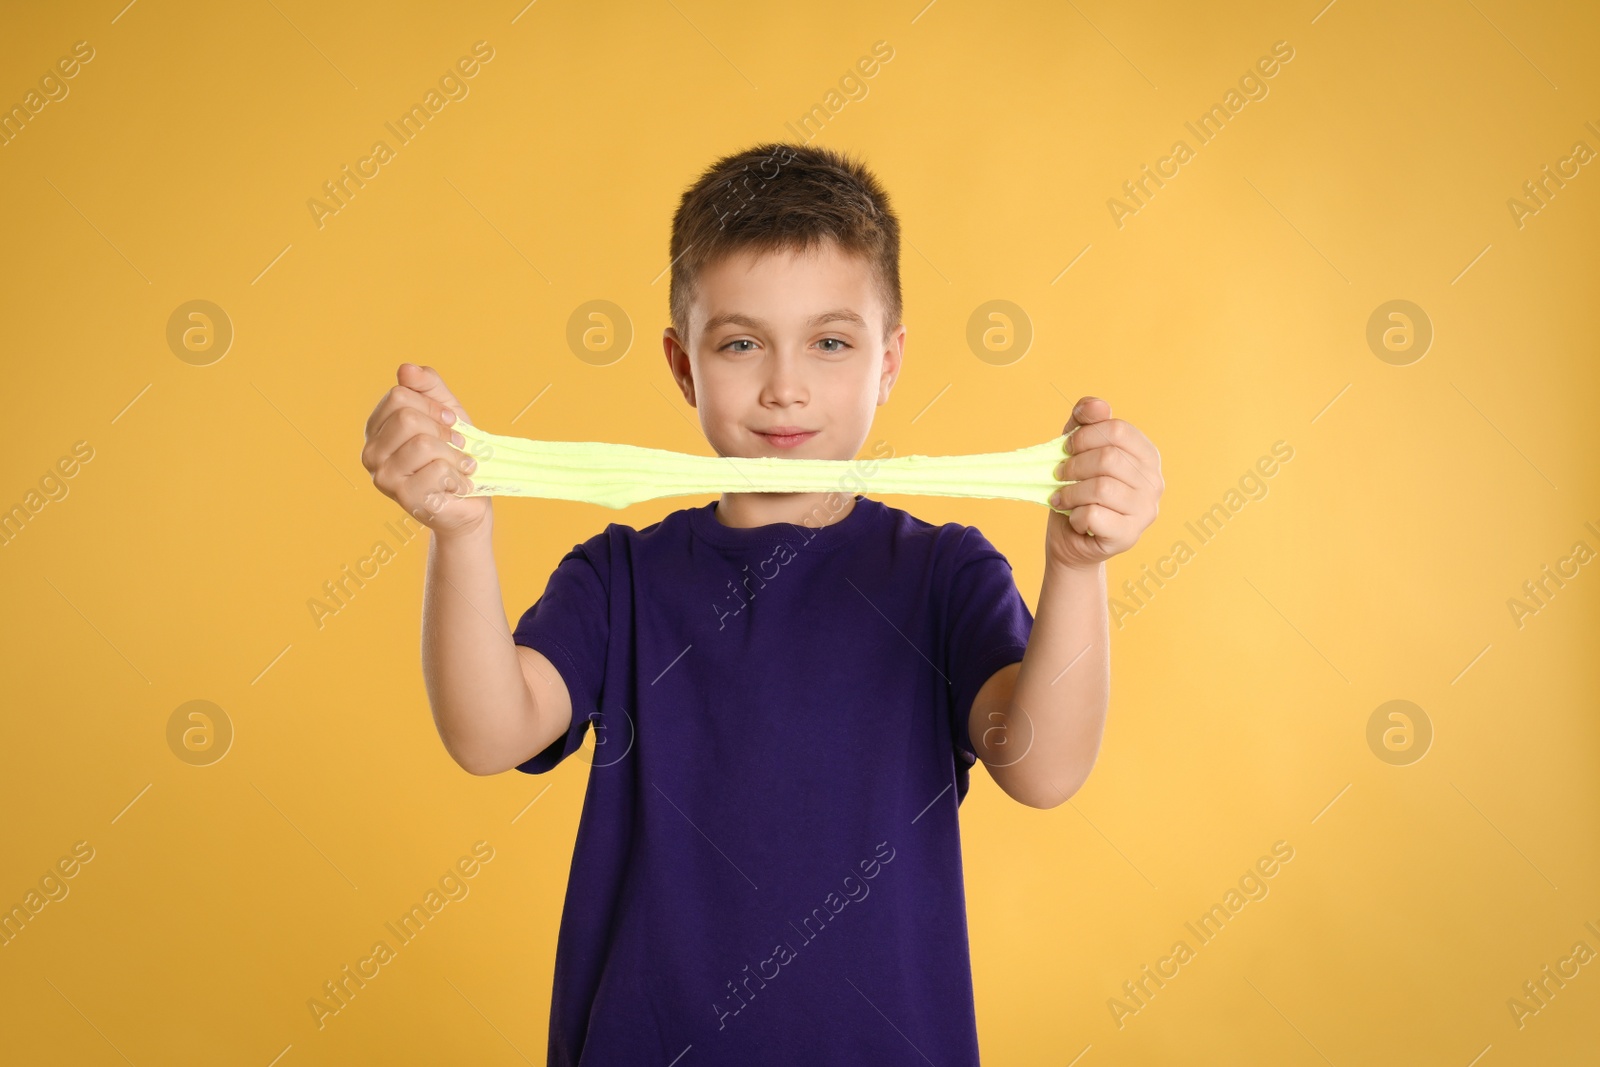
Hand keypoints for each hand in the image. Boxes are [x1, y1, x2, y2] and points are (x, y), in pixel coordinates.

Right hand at [361, 363, 489, 538]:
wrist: (469, 500)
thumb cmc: (454, 453)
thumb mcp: (446, 411)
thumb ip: (428, 386)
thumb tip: (405, 368)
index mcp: (377, 428)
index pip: (399, 396)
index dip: (433, 406)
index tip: (451, 422)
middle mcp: (371, 452)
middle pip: (407, 418)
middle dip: (443, 430)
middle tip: (458, 445)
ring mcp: (383, 477)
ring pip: (422, 444)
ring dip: (454, 455)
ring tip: (461, 466)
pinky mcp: (403, 498)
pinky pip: (436, 471)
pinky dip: (457, 475)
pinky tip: (458, 485)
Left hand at [1046, 396, 1162, 569]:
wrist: (1072, 540)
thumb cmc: (1078, 491)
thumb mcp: (1077, 451)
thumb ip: (1085, 421)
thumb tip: (1095, 405)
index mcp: (1146, 455)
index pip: (1117, 429)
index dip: (1084, 436)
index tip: (1066, 448)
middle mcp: (1154, 482)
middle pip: (1108, 458)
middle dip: (1074, 465)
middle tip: (1059, 475)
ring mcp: (1146, 510)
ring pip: (1101, 488)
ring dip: (1070, 492)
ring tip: (1061, 498)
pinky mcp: (1129, 535)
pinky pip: (1094, 515)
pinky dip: (1075, 515)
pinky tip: (1074, 519)